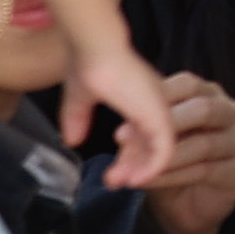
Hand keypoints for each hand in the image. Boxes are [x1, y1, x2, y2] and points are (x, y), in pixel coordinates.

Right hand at [62, 39, 183, 191]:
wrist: (95, 49)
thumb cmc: (88, 63)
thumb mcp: (80, 97)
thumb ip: (77, 118)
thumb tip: (70, 141)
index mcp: (142, 99)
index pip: (141, 135)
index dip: (127, 155)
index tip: (111, 173)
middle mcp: (155, 106)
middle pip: (150, 145)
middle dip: (131, 167)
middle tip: (113, 183)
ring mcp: (161, 111)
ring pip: (158, 152)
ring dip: (139, 171)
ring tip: (121, 184)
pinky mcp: (161, 117)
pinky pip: (164, 152)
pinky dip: (151, 169)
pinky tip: (136, 181)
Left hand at [136, 71, 234, 233]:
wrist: (186, 206)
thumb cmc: (170, 163)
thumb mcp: (152, 140)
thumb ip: (142, 132)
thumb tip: (122, 135)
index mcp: (211, 95)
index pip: (188, 84)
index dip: (158, 95)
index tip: (125, 109)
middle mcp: (233, 113)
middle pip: (203, 109)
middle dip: (163, 124)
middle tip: (123, 138)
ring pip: (202, 144)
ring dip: (162, 157)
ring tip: (129, 168)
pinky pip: (204, 171)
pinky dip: (170, 176)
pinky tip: (146, 181)